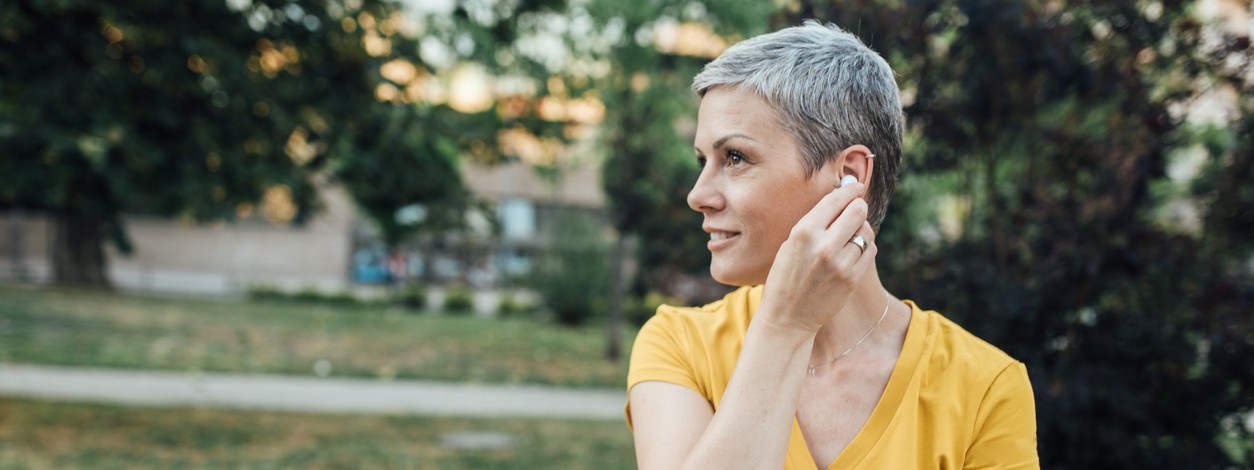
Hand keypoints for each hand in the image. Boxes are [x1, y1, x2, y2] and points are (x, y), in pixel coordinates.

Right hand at [756, 175, 877, 336]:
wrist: (787, 318)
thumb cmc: (785, 277)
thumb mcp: (790, 244)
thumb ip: (815, 222)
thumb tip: (841, 195)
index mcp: (804, 232)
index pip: (836, 199)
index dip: (850, 189)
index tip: (855, 186)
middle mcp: (823, 246)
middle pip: (857, 211)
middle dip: (858, 206)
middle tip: (855, 208)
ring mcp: (840, 264)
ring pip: (866, 232)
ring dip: (861, 229)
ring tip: (849, 235)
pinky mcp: (852, 279)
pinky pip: (869, 251)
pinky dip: (864, 247)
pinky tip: (852, 252)